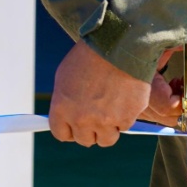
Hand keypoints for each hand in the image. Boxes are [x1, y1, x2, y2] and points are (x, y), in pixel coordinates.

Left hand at [49, 37, 186, 146]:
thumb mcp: (66, 76)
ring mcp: (104, 121)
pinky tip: (124, 98)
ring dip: (109, 129)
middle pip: (84, 140)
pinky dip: (125, 117)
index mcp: (62, 108)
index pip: (61, 134)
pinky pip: (124, 127)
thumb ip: (65, 101)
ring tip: (111, 109)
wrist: (118, 46)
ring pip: (106, 139)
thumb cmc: (90, 56)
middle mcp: (81, 119)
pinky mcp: (126, 119)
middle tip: (96, 116)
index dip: (69, 131)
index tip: (75, 127)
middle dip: (90, 130)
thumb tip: (66, 116)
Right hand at [138, 40, 186, 128]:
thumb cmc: (134, 50)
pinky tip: (169, 86)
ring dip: (179, 103)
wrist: (114, 56)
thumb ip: (179, 43)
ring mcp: (138, 110)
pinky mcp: (139, 111)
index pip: (168, 106)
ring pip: (167, 118)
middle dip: (186, 101)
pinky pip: (160, 115)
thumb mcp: (156, 45)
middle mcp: (139, 104)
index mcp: (143, 88)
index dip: (186, 101)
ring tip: (179, 83)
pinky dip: (170, 104)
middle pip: (171, 116)